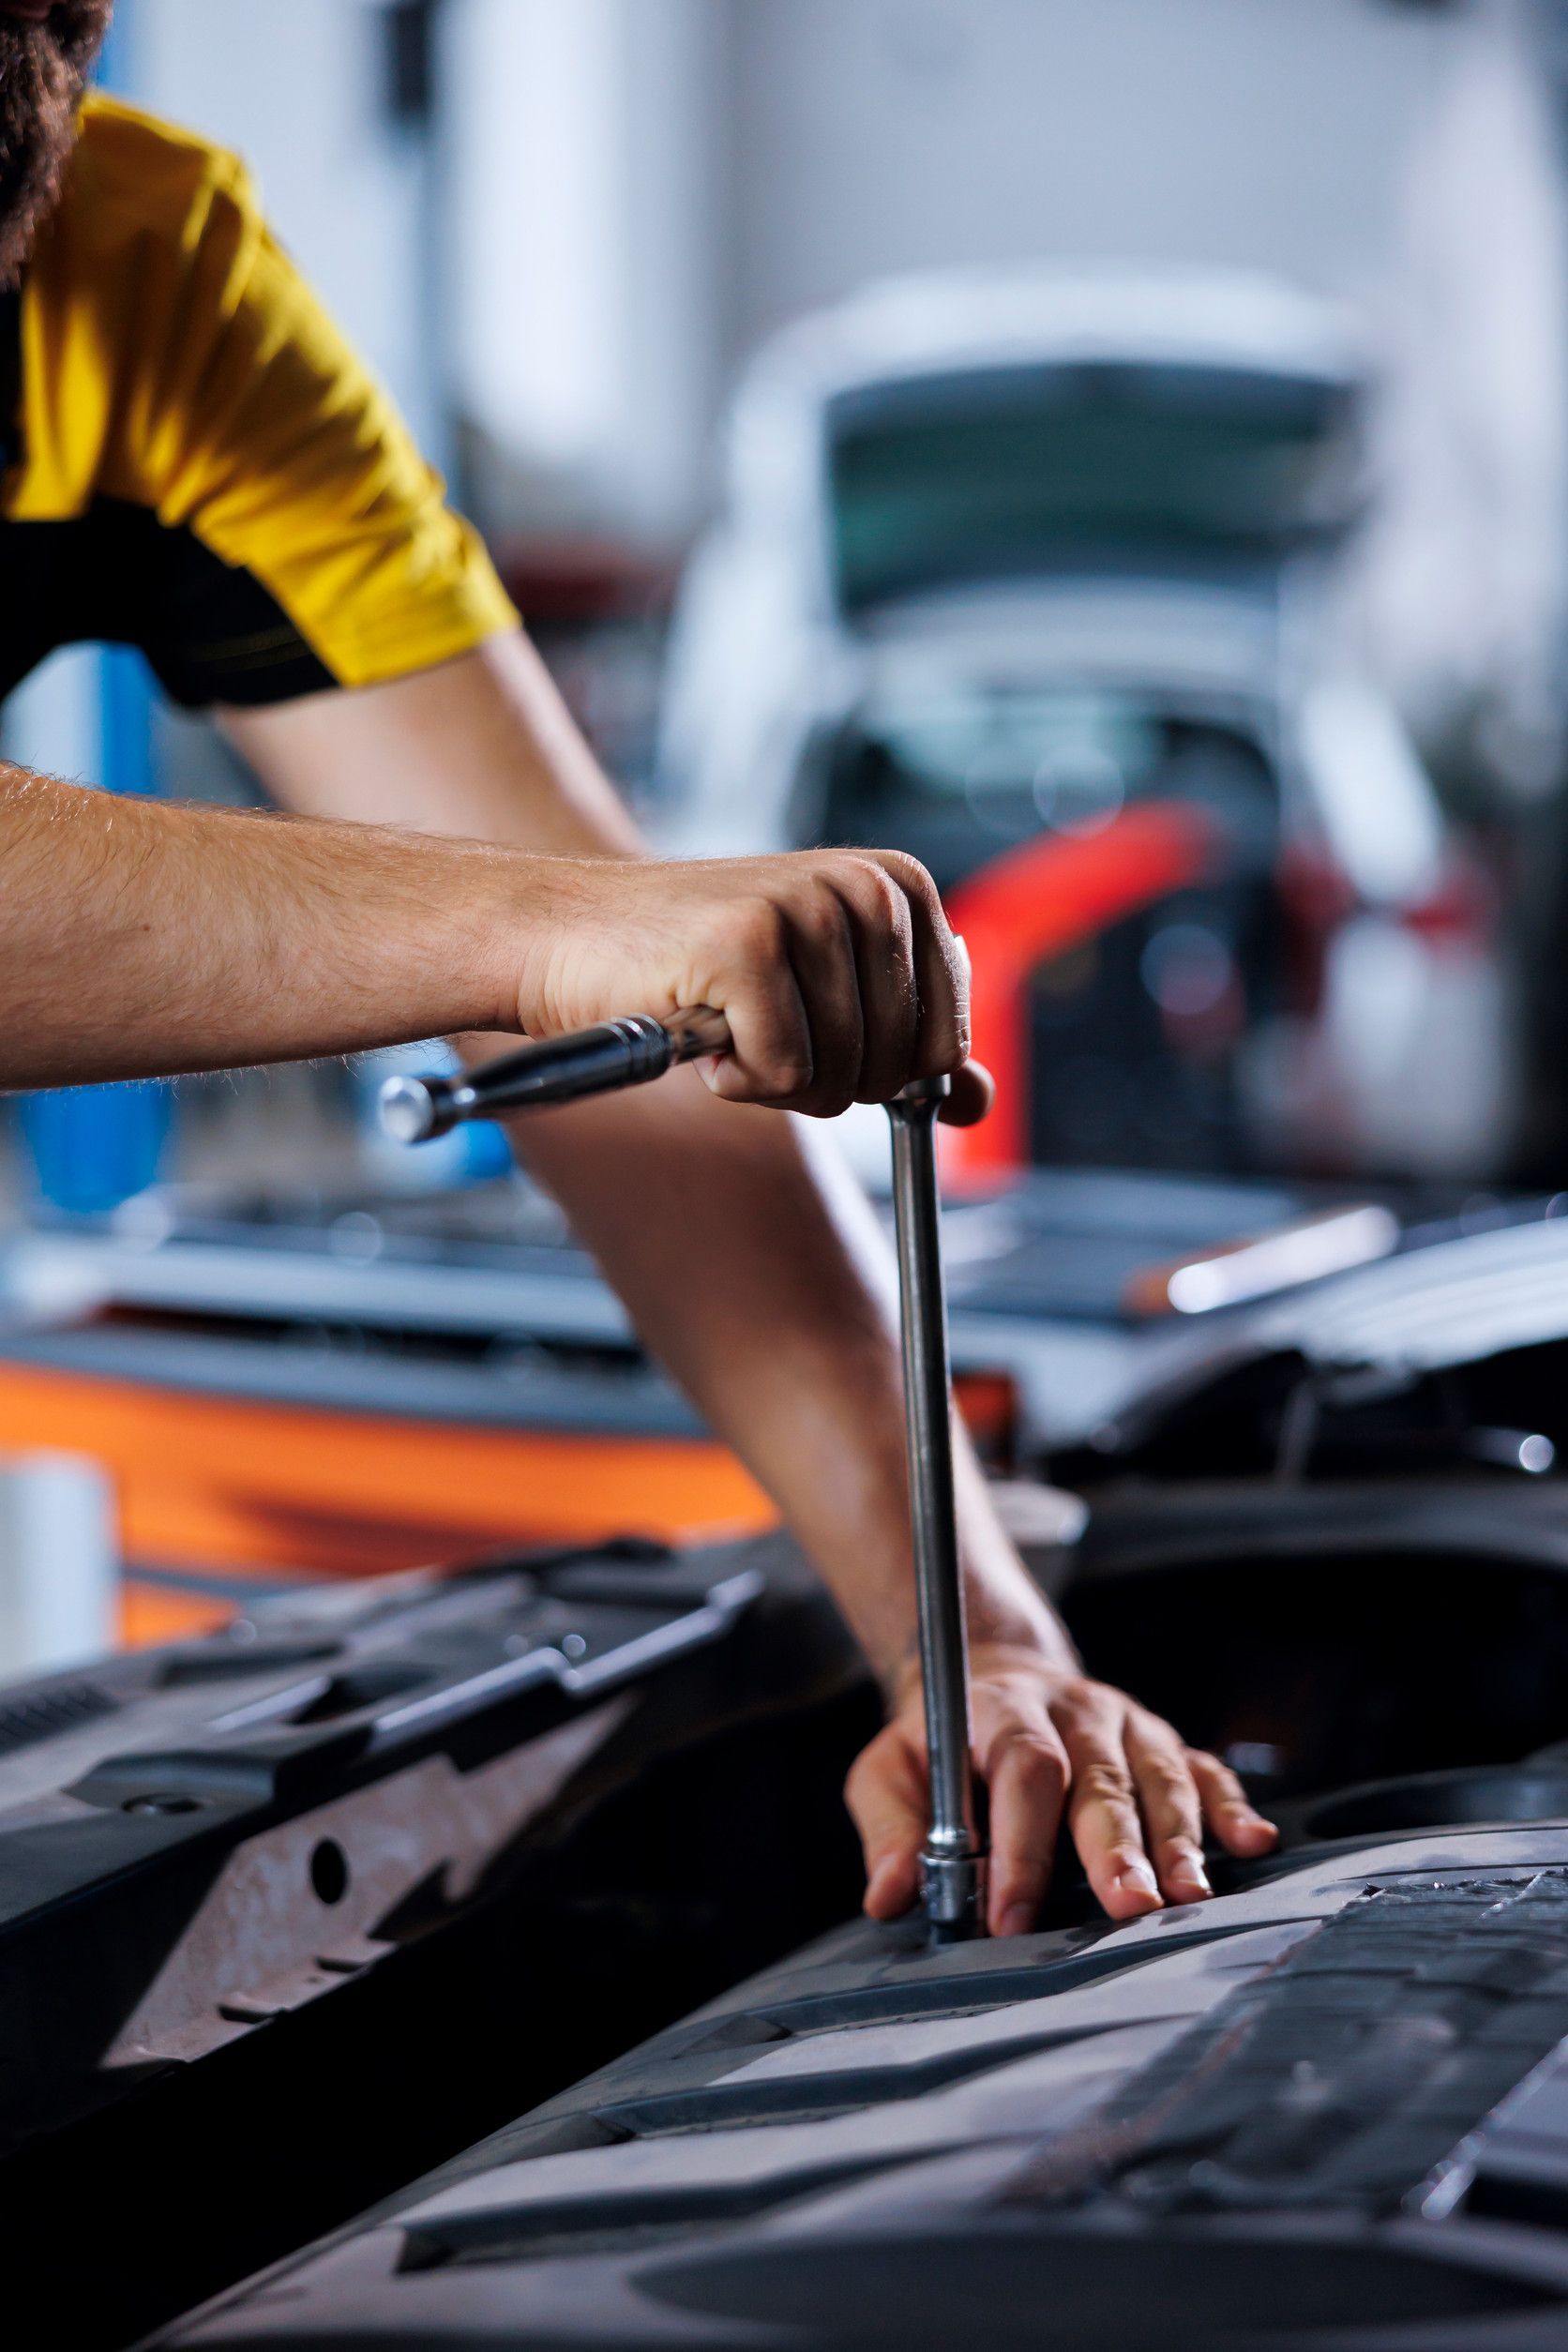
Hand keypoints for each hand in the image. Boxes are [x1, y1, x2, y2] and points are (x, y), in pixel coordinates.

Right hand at [504, 848, 991, 1120]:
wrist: (567, 937)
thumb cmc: (696, 970)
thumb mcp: (822, 999)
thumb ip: (907, 1045)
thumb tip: (977, 1103)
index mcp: (899, 885)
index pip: (947, 1041)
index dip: (883, 1073)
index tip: (822, 1041)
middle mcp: (864, 886)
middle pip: (896, 1067)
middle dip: (825, 1080)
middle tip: (761, 1034)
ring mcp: (807, 909)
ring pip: (840, 1077)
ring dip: (774, 1081)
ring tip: (728, 1026)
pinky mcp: (746, 945)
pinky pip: (782, 1074)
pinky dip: (736, 1082)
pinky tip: (700, 1034)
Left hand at [847, 1642, 1278, 1935]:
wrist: (988, 1673)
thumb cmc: (939, 1741)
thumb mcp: (889, 1770)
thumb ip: (891, 1827)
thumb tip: (891, 1894)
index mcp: (1002, 1712)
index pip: (1023, 1773)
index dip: (1020, 1846)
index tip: (1011, 1918)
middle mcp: (1074, 1712)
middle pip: (1101, 1778)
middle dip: (1116, 1845)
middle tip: (1131, 1905)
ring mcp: (1126, 1723)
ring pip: (1160, 1778)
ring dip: (1178, 1839)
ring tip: (1190, 1896)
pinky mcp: (1162, 1741)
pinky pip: (1204, 1769)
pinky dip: (1230, 1806)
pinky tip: (1253, 1843)